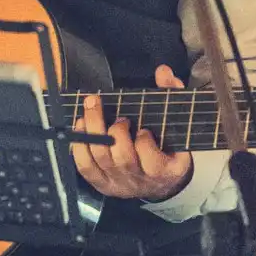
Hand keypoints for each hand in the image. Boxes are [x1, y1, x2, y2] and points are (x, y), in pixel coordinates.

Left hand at [70, 64, 194, 201]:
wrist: (160, 181)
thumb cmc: (167, 146)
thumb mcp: (175, 123)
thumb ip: (171, 94)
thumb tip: (162, 71)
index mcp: (166, 170)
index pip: (152, 162)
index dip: (144, 142)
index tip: (143, 128)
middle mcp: (141, 181)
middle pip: (122, 158)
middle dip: (115, 132)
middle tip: (118, 116)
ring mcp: (120, 184)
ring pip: (101, 159)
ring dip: (94, 131)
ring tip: (92, 110)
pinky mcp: (102, 184)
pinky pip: (85, 167)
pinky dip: (80, 146)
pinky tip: (81, 127)